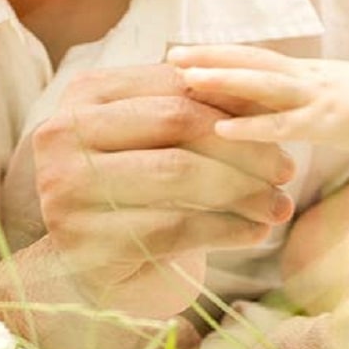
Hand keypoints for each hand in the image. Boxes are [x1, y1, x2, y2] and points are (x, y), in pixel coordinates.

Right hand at [2, 63, 296, 326]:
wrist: (92, 261)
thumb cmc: (134, 190)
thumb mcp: (155, 140)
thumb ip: (195, 110)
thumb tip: (268, 95)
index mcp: (83, 94)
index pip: (173, 87)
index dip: (233, 104)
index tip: (279, 126)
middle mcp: (62, 133)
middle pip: (177, 122)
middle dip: (243, 146)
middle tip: (287, 168)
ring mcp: (64, 188)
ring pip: (177, 175)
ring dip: (243, 190)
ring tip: (279, 205)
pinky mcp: (82, 241)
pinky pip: (172, 228)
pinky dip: (225, 230)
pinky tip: (255, 233)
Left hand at [170, 44, 348, 157]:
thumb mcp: (348, 105)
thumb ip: (319, 105)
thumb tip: (298, 114)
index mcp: (312, 75)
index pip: (259, 58)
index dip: (223, 55)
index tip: (186, 52)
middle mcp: (311, 78)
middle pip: (252, 60)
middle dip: (210, 57)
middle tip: (168, 55)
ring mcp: (320, 96)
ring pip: (262, 84)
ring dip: (221, 80)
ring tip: (184, 78)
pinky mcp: (332, 121)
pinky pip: (285, 125)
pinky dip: (251, 128)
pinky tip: (221, 133)